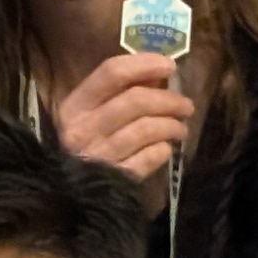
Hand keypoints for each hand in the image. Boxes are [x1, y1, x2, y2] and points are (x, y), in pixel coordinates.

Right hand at [50, 48, 191, 183]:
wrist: (71, 193)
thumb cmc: (84, 142)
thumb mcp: (90, 111)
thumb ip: (119, 90)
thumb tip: (158, 73)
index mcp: (75, 106)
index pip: (112, 73)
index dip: (145, 64)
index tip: (170, 66)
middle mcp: (84, 128)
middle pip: (136, 100)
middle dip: (168, 100)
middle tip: (186, 105)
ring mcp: (100, 155)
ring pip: (147, 129)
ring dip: (171, 125)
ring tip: (180, 128)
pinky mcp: (116, 178)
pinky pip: (150, 158)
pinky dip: (163, 150)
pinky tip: (165, 148)